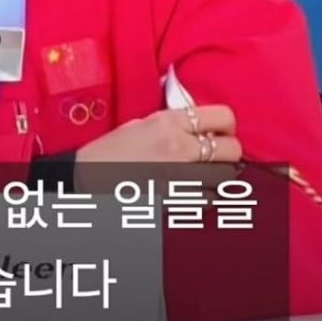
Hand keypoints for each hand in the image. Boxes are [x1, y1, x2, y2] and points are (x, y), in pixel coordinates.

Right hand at [75, 104, 242, 193]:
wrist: (89, 180)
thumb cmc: (111, 150)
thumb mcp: (142, 124)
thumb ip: (173, 123)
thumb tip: (198, 126)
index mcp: (169, 122)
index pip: (222, 117)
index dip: (227, 125)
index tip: (221, 131)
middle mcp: (180, 148)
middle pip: (232, 150)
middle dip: (229, 153)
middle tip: (217, 156)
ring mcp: (181, 178)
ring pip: (226, 179)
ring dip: (221, 177)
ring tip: (207, 176)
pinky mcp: (178, 203)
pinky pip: (211, 201)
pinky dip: (209, 197)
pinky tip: (196, 192)